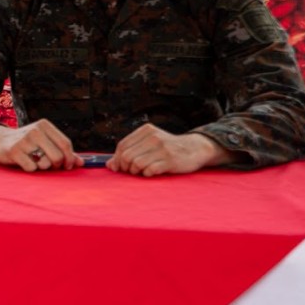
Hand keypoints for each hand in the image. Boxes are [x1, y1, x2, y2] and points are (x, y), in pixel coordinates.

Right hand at [0, 120, 83, 171]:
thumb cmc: (27, 143)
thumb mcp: (45, 142)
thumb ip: (63, 151)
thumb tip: (81, 163)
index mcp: (44, 125)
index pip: (66, 144)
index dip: (70, 158)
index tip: (67, 166)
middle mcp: (35, 130)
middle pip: (58, 155)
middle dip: (58, 165)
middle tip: (51, 166)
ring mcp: (24, 140)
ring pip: (46, 163)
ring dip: (43, 167)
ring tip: (36, 161)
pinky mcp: (14, 151)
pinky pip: (32, 168)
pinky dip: (31, 169)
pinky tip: (24, 162)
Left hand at [108, 125, 229, 176]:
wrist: (195, 149)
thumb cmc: (167, 148)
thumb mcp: (149, 144)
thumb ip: (130, 151)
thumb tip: (109, 164)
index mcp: (146, 130)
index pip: (122, 145)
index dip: (117, 159)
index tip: (119, 167)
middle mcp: (153, 137)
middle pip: (126, 156)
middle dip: (125, 167)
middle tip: (133, 171)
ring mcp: (162, 148)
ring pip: (136, 163)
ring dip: (136, 171)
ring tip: (142, 171)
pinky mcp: (170, 160)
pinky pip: (149, 170)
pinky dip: (147, 174)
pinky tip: (152, 172)